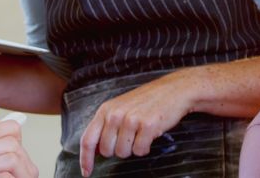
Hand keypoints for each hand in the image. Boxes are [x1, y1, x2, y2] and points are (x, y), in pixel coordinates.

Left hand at [78, 70, 196, 176]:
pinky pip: (140, 151)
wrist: (174, 90)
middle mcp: (116, 114)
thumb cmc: (148, 100)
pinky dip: (145, 147)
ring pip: (123, 153)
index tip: (86, 172)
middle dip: (118, 149)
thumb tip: (96, 150)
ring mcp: (131, 120)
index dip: (85, 159)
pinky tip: (150, 134)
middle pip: (106, 151)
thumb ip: (106, 126)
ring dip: (133, 148)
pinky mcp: (148, 126)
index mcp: (106, 110)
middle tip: (130, 137)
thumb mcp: (120, 107)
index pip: (88, 139)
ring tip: (141, 133)